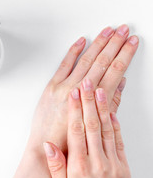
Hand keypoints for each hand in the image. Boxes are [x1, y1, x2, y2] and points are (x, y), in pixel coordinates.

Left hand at [29, 25, 137, 151]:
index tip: (132, 42)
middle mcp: (80, 92)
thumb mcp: (97, 124)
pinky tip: (82, 41)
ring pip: (85, 60)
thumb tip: (120, 82)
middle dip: (114, 44)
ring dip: (98, 44)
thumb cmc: (71, 141)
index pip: (115, 71)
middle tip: (123, 30)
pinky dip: (73, 52)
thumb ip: (110, 103)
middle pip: (102, 62)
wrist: (46, 147)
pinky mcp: (51, 87)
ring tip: (108, 31)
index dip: (125, 54)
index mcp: (94, 102)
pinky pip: (64, 65)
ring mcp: (65, 87)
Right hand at [44, 81, 130, 177]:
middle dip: (88, 101)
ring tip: (99, 91)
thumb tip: (48, 146)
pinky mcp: (124, 167)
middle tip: (86, 84)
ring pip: (106, 130)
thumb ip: (55, 167)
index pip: (76, 131)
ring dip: (102, 108)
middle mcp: (97, 162)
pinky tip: (112, 113)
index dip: (75, 110)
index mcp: (79, 166)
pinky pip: (119, 142)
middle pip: (92, 125)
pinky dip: (115, 126)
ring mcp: (113, 164)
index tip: (73, 95)